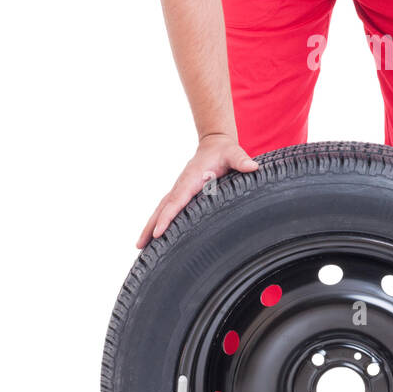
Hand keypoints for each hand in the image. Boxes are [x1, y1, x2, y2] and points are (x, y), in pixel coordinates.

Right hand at [136, 133, 259, 248]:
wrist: (215, 144)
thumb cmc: (225, 151)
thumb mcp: (234, 153)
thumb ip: (241, 160)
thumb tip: (253, 167)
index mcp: (191, 179)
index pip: (177, 201)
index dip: (167, 217)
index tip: (158, 232)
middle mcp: (181, 185)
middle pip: (162, 208)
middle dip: (150, 226)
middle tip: (139, 245)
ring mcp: (179, 190)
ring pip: (161, 210)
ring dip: (149, 226)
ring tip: (139, 246)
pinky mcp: (181, 194)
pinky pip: (166, 209)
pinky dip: (157, 221)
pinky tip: (153, 237)